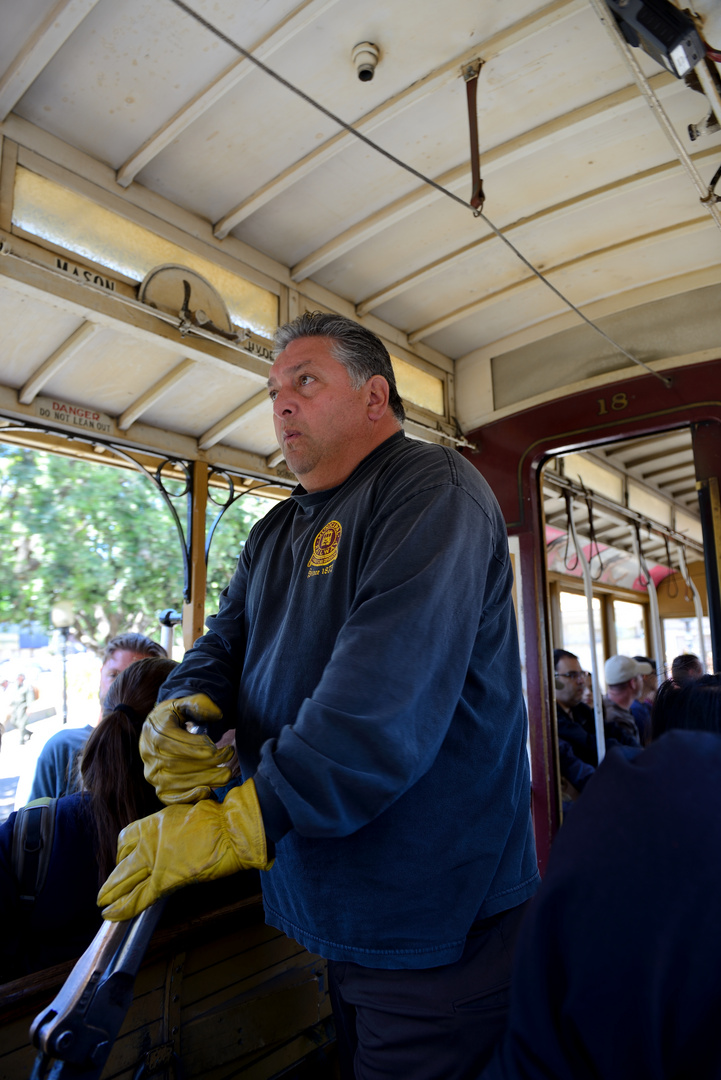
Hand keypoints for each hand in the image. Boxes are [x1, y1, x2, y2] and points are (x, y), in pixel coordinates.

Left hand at [98, 779, 272, 920]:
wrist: (228, 830)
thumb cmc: (215, 820)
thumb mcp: (184, 814)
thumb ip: (170, 828)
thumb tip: (171, 836)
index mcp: (153, 823)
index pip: (126, 838)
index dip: (123, 852)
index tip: (125, 860)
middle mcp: (148, 841)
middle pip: (122, 862)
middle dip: (114, 878)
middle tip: (108, 888)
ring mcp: (154, 861)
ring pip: (124, 881)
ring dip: (112, 894)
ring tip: (104, 904)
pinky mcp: (164, 880)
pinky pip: (138, 898)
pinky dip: (124, 908)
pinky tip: (112, 914)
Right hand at [140, 694, 233, 804]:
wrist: (157, 730)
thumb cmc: (174, 716)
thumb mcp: (183, 703)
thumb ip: (200, 704)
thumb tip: (218, 715)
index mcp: (154, 732)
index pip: (175, 744)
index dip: (197, 747)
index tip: (216, 746)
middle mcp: (149, 755)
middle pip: (178, 764)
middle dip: (207, 763)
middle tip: (227, 756)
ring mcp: (153, 774)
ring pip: (177, 782)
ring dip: (205, 779)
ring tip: (226, 773)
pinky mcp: (158, 788)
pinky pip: (171, 798)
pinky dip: (189, 798)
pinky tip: (207, 791)